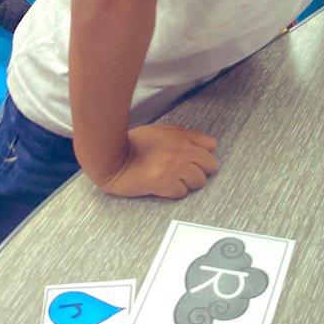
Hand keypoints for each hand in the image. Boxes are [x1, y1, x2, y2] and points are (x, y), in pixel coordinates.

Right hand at [94, 124, 218, 198]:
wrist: (112, 159)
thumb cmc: (131, 145)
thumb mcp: (158, 131)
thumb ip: (178, 135)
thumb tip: (194, 143)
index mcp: (180, 136)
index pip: (211, 145)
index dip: (205, 154)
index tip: (198, 160)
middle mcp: (181, 150)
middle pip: (211, 165)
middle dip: (201, 171)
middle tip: (189, 174)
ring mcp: (174, 166)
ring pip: (199, 181)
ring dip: (188, 183)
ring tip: (175, 181)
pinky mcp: (164, 182)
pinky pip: (182, 192)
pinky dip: (174, 192)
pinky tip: (164, 187)